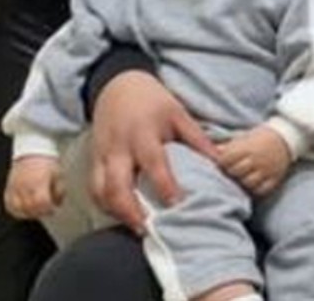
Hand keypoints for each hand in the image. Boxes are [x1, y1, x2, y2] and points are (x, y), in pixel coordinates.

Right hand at [4, 156, 62, 218]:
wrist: (32, 152)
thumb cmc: (46, 164)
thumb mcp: (58, 175)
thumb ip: (59, 191)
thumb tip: (57, 204)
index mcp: (39, 181)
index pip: (42, 202)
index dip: (48, 209)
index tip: (53, 209)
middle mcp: (25, 185)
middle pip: (30, 207)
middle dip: (40, 212)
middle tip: (45, 211)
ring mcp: (15, 187)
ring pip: (18, 208)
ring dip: (28, 213)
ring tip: (36, 210)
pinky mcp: (9, 188)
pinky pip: (9, 204)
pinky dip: (16, 210)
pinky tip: (24, 209)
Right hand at [88, 71, 219, 232]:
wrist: (117, 83)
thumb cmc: (151, 99)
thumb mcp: (178, 114)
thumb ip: (197, 140)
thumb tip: (221, 164)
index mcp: (143, 133)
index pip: (153, 164)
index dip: (165, 186)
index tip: (177, 206)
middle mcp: (119, 147)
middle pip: (116, 185)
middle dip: (130, 211)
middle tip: (148, 230)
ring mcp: (102, 154)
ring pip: (100, 191)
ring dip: (116, 212)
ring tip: (136, 227)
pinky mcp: (92, 159)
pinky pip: (93, 188)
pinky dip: (104, 205)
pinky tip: (121, 215)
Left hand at [216, 126, 291, 195]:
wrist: (285, 138)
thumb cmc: (260, 137)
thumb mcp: (245, 137)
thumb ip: (229, 145)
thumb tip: (213, 151)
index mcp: (248, 147)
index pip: (227, 158)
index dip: (221, 162)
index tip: (220, 163)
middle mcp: (257, 159)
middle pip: (236, 172)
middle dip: (230, 172)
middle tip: (229, 172)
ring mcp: (267, 170)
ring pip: (248, 183)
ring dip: (241, 182)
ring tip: (239, 179)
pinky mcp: (275, 179)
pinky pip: (262, 190)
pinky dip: (255, 189)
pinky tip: (251, 185)